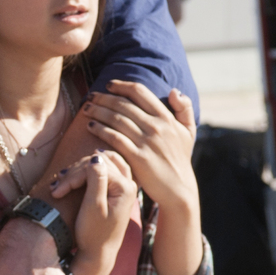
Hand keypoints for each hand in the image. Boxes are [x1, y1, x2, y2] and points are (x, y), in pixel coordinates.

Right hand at [52, 149, 137, 265]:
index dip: (74, 176)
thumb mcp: (93, 207)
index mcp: (125, 187)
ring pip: (102, 164)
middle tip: (57, 186)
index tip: (57, 191)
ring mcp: (124, 187)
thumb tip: (96, 156)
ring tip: (62, 180)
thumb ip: (96, 179)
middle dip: (75, 172)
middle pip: (99, 163)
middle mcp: (129, 184)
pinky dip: (90, 170)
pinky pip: (106, 170)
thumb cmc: (94, 234)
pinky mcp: (118, 191)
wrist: (98, 254)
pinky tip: (77, 174)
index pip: (95, 168)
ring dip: (80, 170)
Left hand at [83, 83, 198, 214]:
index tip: (109, 85)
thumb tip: (173, 90)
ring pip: (116, 119)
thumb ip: (184, 109)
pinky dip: (100, 130)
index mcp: (166, 118)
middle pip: (123, 104)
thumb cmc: (180, 159)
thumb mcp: (188, 132)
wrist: (178, 189)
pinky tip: (90, 126)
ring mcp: (146, 142)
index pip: (140, 92)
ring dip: (98, 111)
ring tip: (86, 108)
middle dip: (103, 97)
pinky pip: (114, 138)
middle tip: (90, 95)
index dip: (121, 85)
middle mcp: (156, 127)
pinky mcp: (137, 157)